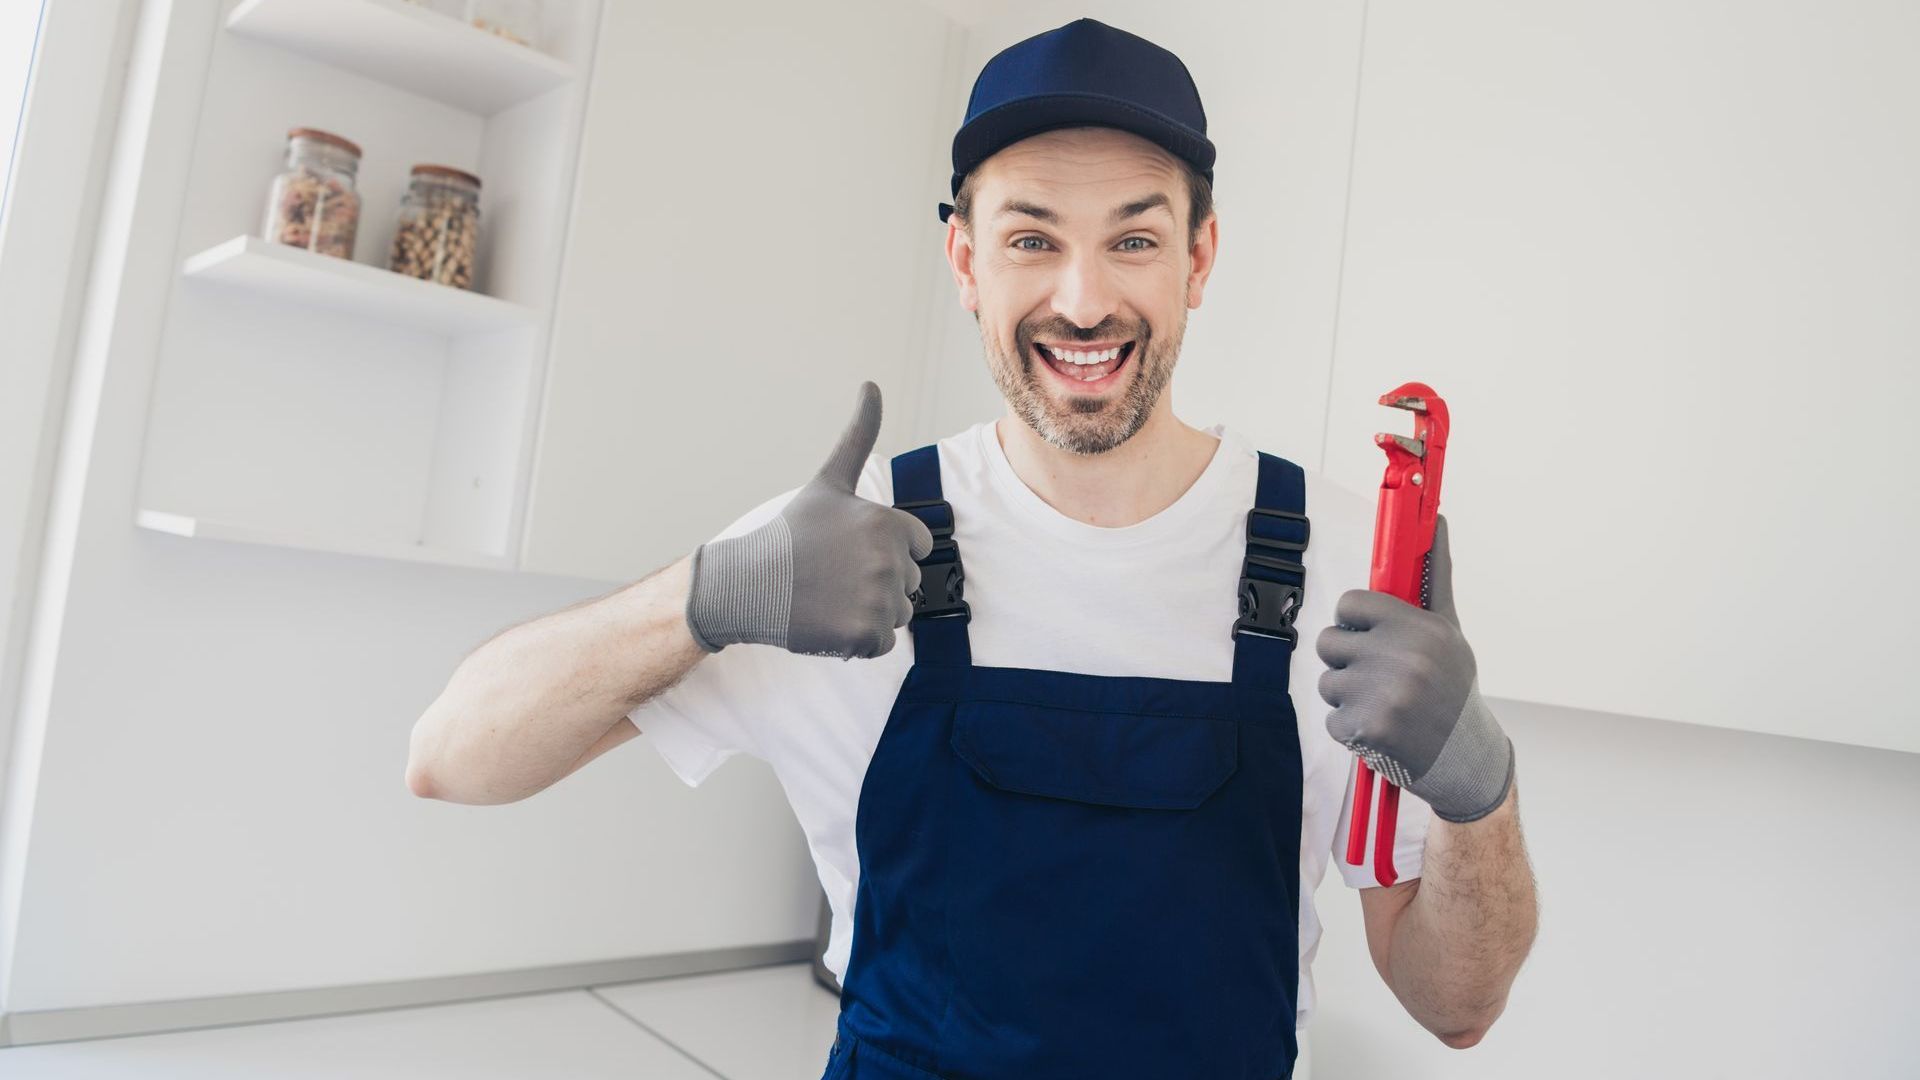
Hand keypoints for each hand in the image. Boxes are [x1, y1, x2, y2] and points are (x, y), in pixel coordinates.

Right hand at [685, 381, 934, 658]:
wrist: (745, 585)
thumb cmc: (790, 533)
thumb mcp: (829, 481)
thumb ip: (859, 435)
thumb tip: (872, 383)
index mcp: (887, 522)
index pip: (917, 546)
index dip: (885, 551)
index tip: (847, 549)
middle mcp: (889, 560)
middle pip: (908, 583)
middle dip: (875, 585)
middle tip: (832, 576)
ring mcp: (878, 599)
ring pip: (897, 614)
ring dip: (867, 613)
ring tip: (828, 597)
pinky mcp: (866, 635)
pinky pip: (881, 644)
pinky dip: (856, 641)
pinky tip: (825, 622)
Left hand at [1315, 514, 1514, 822]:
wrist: (1465, 758)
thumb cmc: (1453, 687)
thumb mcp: (1450, 631)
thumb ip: (1435, 576)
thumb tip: (1438, 521)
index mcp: (1421, 629)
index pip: (1350, 603)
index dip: (1355, 620)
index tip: (1371, 634)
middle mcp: (1403, 659)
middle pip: (1329, 640)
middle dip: (1347, 659)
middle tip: (1380, 676)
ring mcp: (1383, 696)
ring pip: (1327, 680)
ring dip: (1347, 695)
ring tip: (1385, 704)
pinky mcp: (1367, 729)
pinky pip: (1331, 717)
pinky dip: (1349, 727)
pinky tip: (1381, 729)